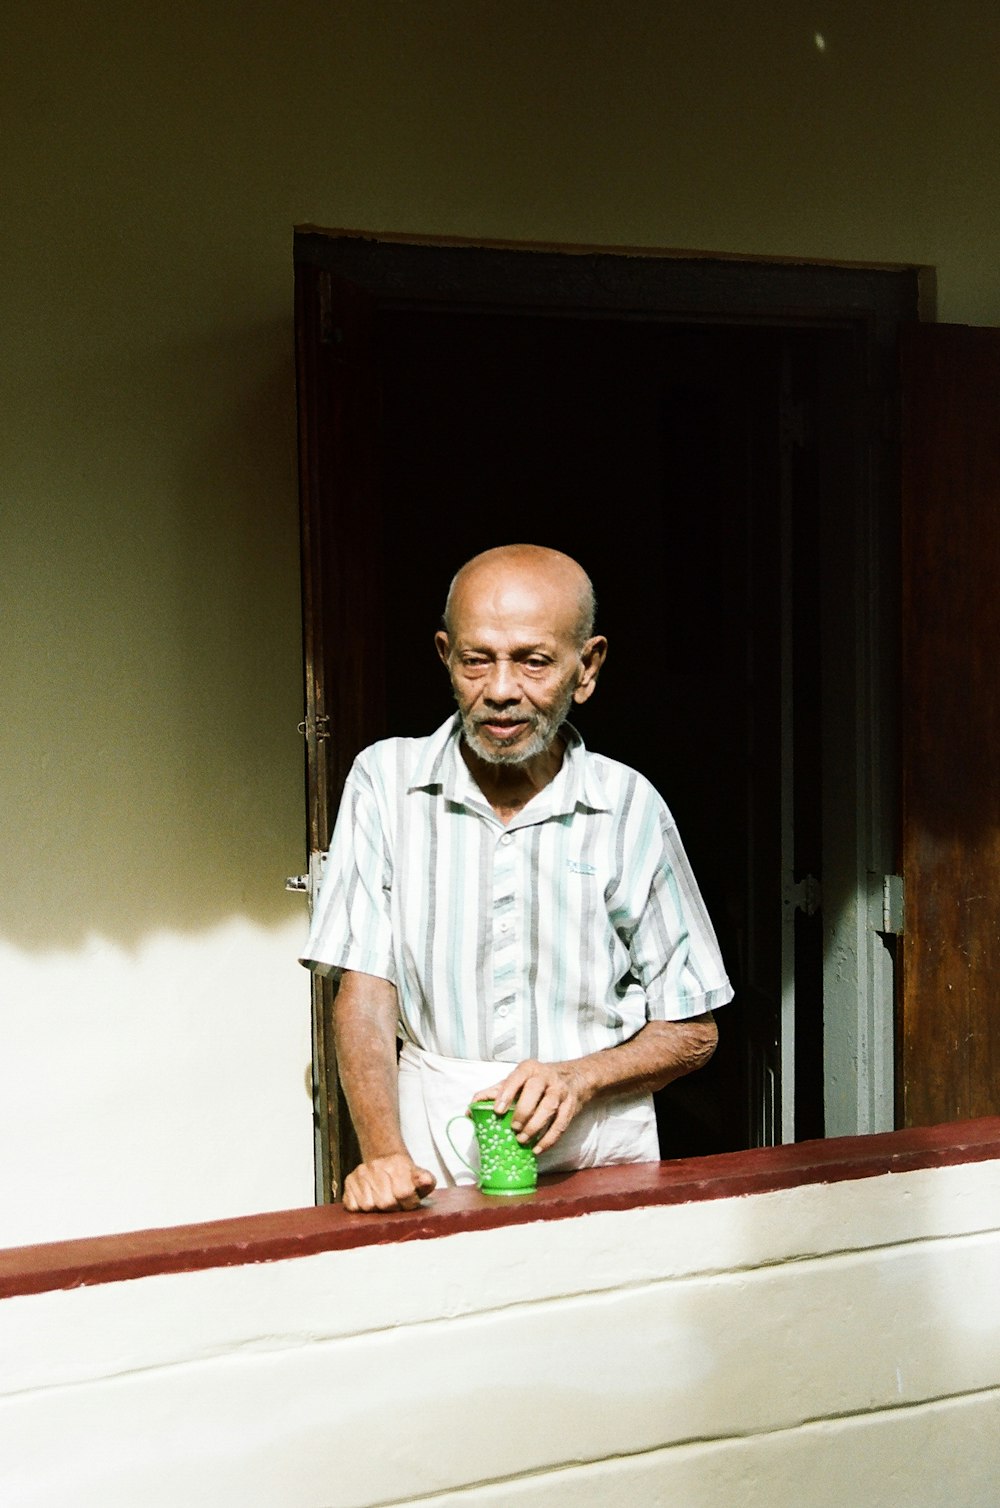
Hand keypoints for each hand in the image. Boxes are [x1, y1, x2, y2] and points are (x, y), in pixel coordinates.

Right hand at [342, 1153, 435, 1212]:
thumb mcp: (419, 1176)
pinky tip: (370, 1200)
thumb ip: (426, 1181)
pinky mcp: (348, 1182)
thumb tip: (426, 1181)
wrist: (384, 1158)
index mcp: (397, 1164)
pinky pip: (353, 1206)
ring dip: (377, 1210)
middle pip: (386, 1203)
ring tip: (383, 1200)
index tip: (409, 1200)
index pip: (404, 1192)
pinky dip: (361, 1208)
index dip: (409, 1202)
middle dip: (394, 1207)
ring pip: (368, 1206)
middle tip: (396, 1202)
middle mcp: (376, 1167)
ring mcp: (360, 1174)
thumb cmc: (403, 1175)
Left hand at [473, 1059, 589, 1155]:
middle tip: (513, 1128)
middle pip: (534, 1091)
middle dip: (523, 1111)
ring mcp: (560, 1090)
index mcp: (529, 1069)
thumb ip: (493, 1093)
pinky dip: (549, 1139)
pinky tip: (538, 1149)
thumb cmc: (535, 1082)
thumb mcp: (516, 1082)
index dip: (507, 1093)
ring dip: (535, 1126)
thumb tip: (470, 1111)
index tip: (497, 1110)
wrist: (573, 1077)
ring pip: (549, 1107)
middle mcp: (546, 1076)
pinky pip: (561, 1124)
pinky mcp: (571, 1106)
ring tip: (522, 1140)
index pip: (517, 1077)